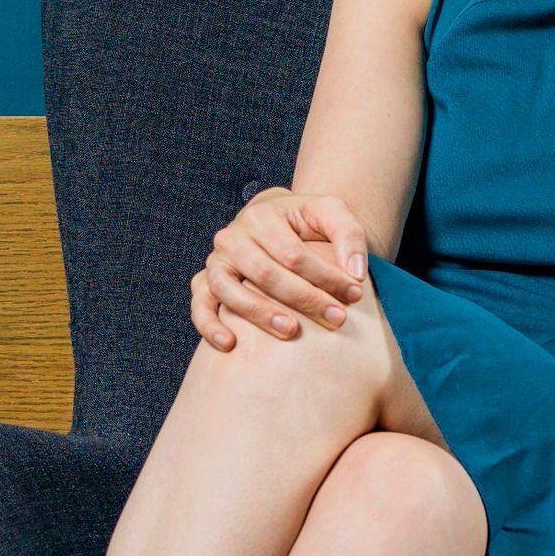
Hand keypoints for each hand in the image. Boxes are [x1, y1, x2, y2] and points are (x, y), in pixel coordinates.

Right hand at [191, 187, 371, 349]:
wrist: (275, 220)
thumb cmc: (305, 221)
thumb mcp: (331, 212)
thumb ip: (349, 234)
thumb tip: (355, 273)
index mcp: (261, 215)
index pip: (294, 254)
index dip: (326, 277)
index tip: (355, 295)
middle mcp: (232, 237)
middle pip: (265, 274)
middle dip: (304, 299)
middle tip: (336, 318)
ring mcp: (216, 262)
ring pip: (228, 290)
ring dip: (259, 314)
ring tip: (291, 331)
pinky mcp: (205, 283)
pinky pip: (199, 305)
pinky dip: (209, 325)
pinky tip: (229, 343)